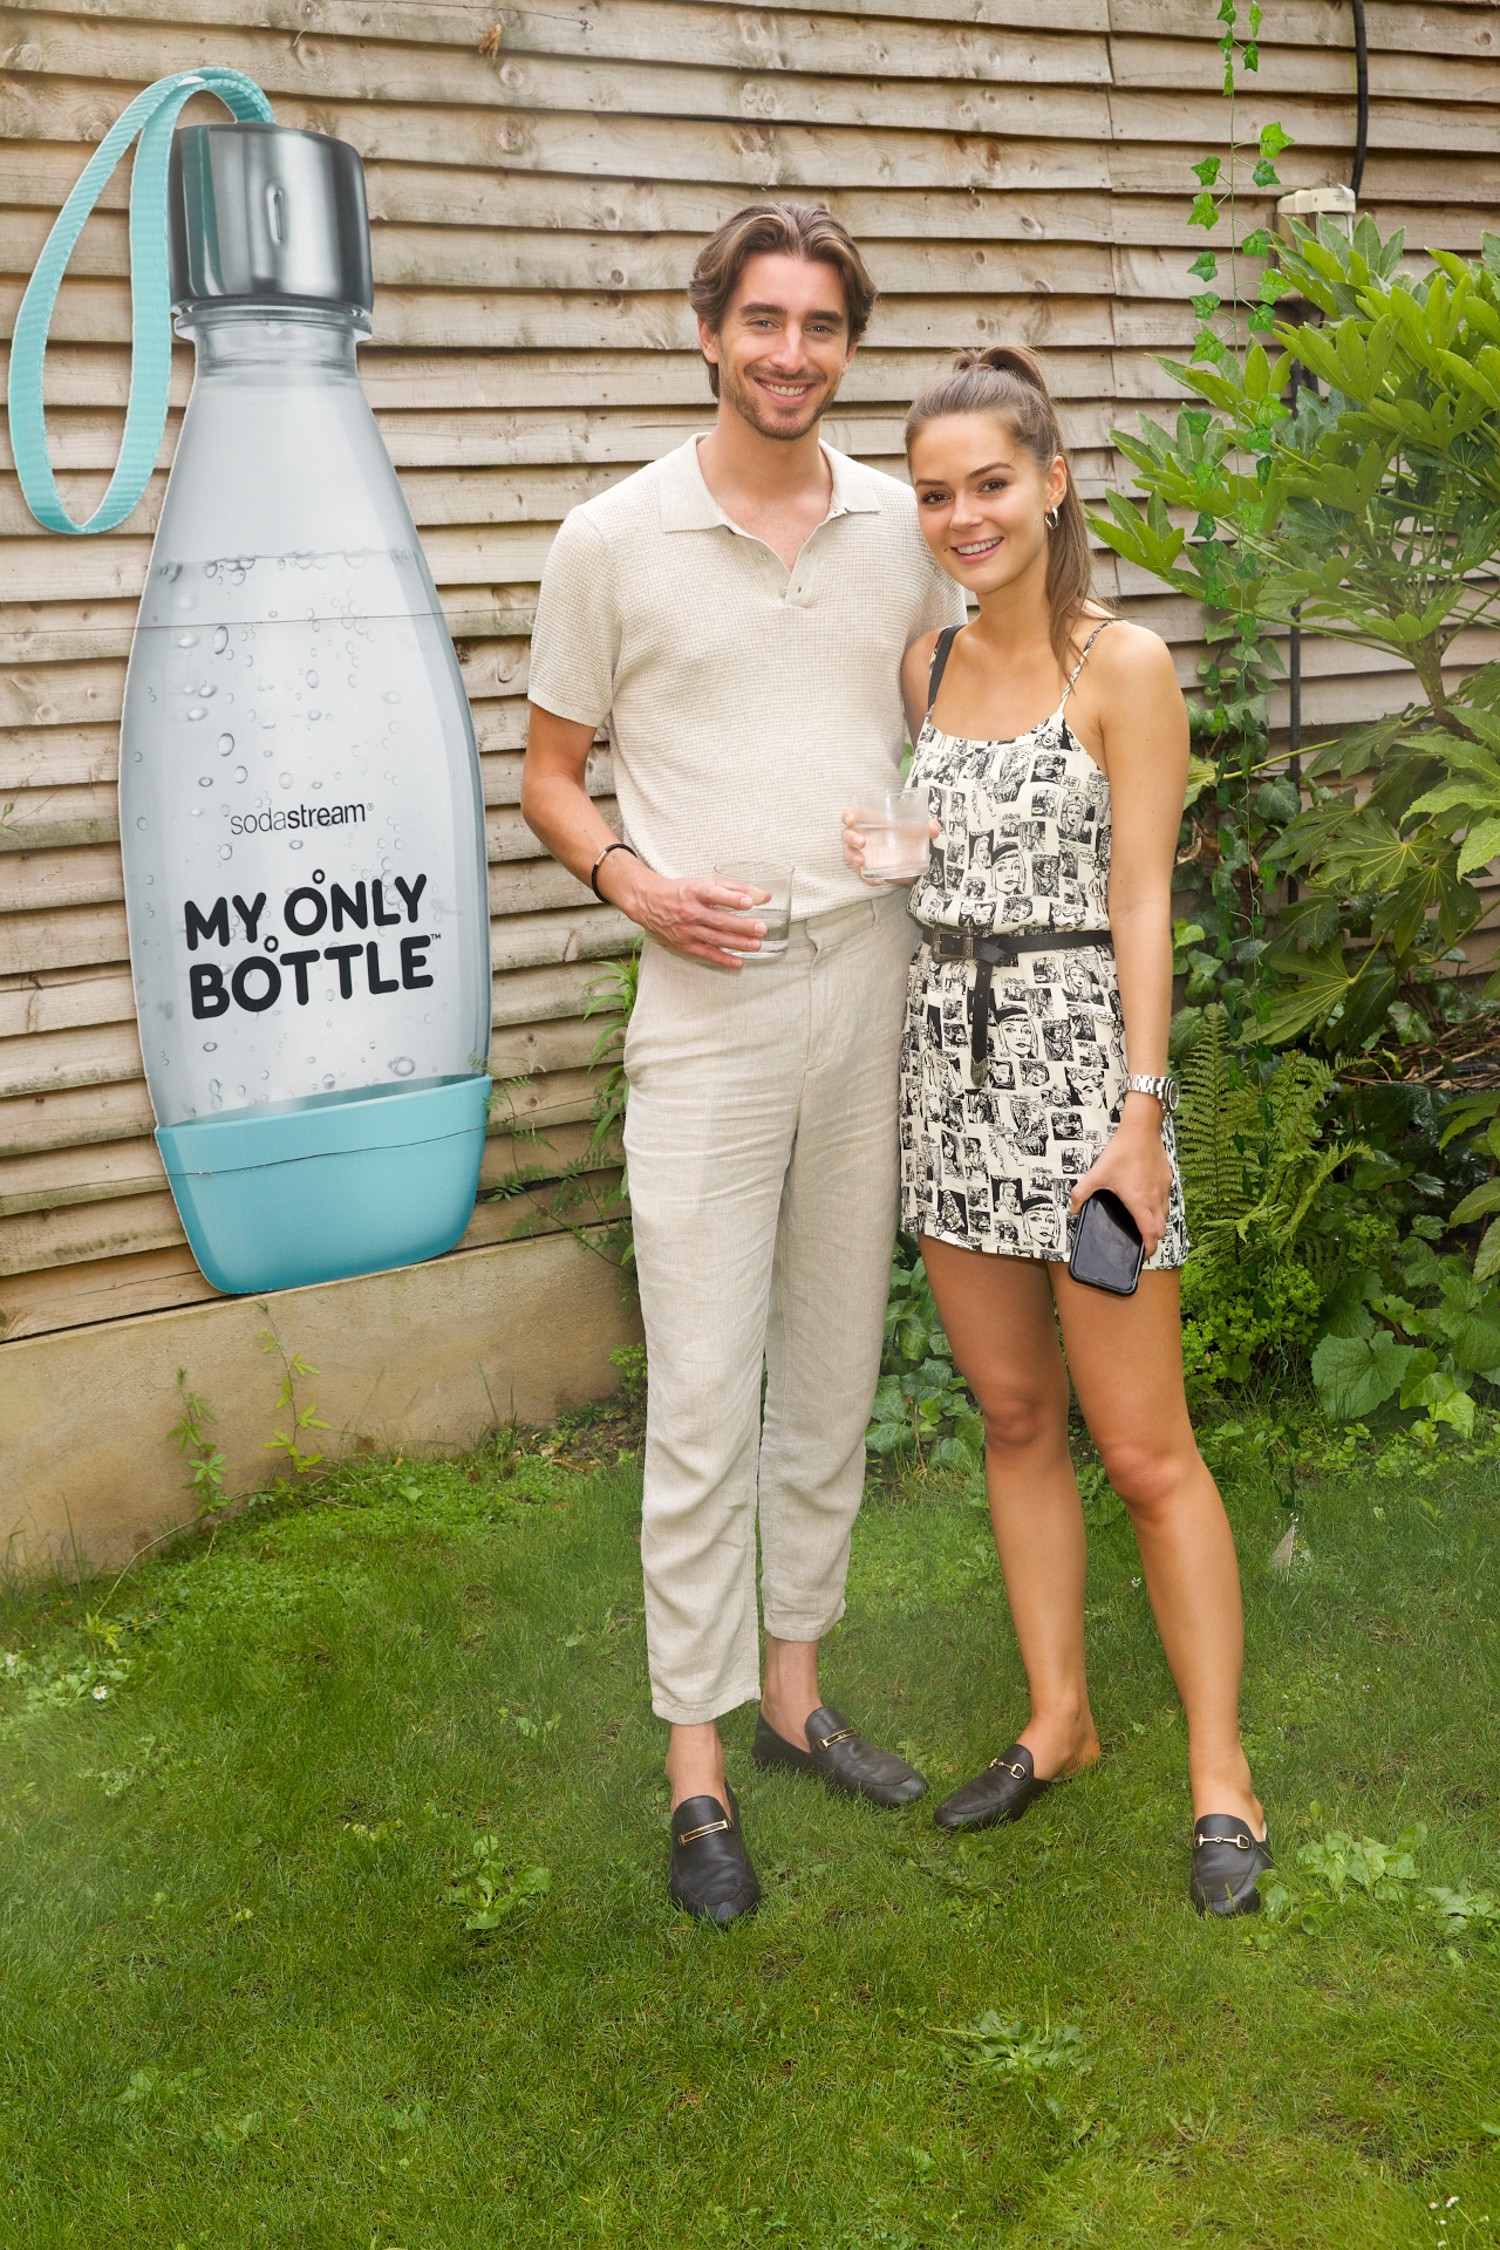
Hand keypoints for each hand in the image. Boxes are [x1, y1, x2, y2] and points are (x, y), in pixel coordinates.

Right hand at [612, 859, 764, 969]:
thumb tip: (763, 895)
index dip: (731, 898)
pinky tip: (738, 962)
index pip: (714, 894)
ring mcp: (686, 929)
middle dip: (741, 926)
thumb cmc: (682, 891)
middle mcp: (690, 911)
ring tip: (755, 945)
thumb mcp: (705, 882)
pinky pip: (705, 953)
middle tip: (761, 929)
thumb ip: (735, 888)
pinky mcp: (684, 943)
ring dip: (737, 943)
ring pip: (714, 938)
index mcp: (695, 891)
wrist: (650, 902)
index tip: (748, 902)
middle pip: (718, 920)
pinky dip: (722, 959)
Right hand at [840, 807, 940, 879]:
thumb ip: (926, 827)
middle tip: (862, 843)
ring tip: (862, 862)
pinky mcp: (868, 870)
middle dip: (851, 838)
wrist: (914, 858)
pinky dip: (868, 879)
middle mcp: (863, 837)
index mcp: (871, 822)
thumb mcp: (919, 830)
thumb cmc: (909, 836)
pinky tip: (879, 880)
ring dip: (852, 858)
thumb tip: (933, 829)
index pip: (853, 816)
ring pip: (849, 855)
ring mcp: (864, 854)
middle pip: (847, 835)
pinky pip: (862, 875)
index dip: (848, 816)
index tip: (850, 820)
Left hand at [1068, 1110, 1172, 1260]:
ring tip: (1143, 1222)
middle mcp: (1155, 1198)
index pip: (1151, 1234)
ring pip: (1166, 1215)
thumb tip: (1073, 1209)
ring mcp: (1163, 1188)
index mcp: (1139, 1202)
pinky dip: (1160, 1207)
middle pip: (1161, 1229)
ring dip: (1157, 1223)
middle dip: (1153, 1238)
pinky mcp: (1167, 1178)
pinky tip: (1147, 1199)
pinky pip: (1166, 1199)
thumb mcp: (1096, 1173)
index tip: (1142, 1254)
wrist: (1141, 1129)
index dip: (1149, 1249)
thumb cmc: (1122, 1152)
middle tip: (1140, 1239)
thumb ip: (1081, 1193)